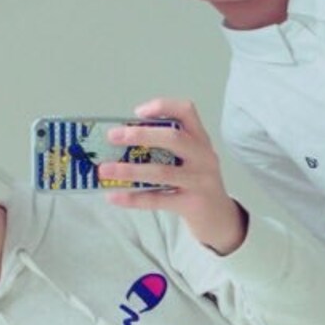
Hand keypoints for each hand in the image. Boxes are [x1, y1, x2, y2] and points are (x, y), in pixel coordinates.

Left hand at [98, 98, 246, 254]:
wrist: (219, 218)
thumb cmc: (195, 182)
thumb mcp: (188, 159)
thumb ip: (164, 149)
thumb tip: (120, 144)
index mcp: (200, 139)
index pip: (186, 111)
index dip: (162, 107)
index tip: (137, 112)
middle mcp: (203, 156)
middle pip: (174, 138)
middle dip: (141, 135)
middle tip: (113, 136)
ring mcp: (200, 181)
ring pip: (161, 172)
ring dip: (129, 170)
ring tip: (104, 170)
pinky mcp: (192, 204)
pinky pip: (158, 200)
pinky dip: (133, 198)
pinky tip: (113, 196)